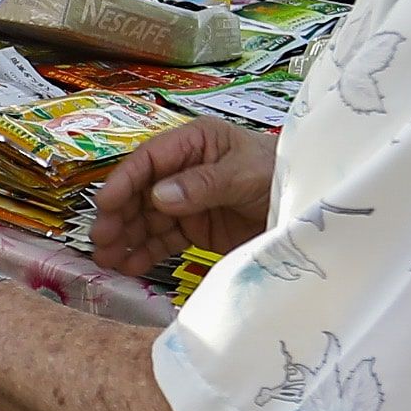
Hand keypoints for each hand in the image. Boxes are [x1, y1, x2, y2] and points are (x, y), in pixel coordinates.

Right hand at [88, 117, 275, 277]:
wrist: (310, 213)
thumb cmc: (280, 176)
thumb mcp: (244, 174)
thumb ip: (202, 184)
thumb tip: (158, 197)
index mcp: (195, 143)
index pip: (150, 159)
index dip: (125, 181)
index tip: (106, 205)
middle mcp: (185, 169)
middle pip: (142, 191)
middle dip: (119, 216)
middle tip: (101, 241)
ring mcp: (188, 200)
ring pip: (147, 218)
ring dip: (126, 238)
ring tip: (107, 261)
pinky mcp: (196, 228)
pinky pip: (164, 240)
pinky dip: (145, 253)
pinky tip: (129, 267)